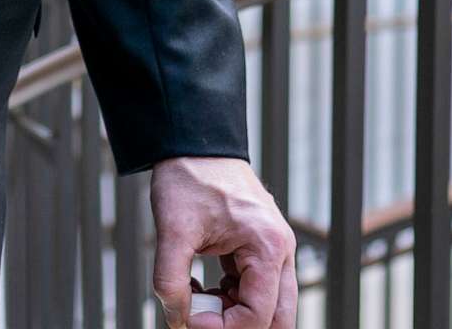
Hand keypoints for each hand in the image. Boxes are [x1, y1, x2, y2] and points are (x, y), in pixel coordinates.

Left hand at [148, 155, 296, 328]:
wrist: (194, 141)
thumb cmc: (189, 177)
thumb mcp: (172, 231)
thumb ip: (171, 281)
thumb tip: (177, 320)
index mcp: (267, 246)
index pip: (258, 315)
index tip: (189, 321)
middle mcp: (280, 250)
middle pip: (278, 318)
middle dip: (239, 327)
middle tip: (201, 321)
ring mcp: (274, 249)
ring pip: (268, 307)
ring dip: (234, 314)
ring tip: (196, 299)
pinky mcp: (260, 248)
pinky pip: (256, 289)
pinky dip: (231, 298)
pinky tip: (202, 287)